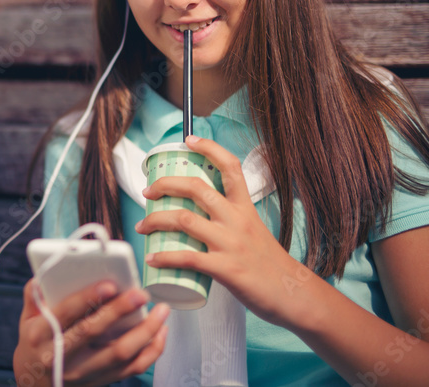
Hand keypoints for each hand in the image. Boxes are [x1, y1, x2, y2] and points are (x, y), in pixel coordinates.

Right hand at [13, 278, 168, 386]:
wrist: (35, 386)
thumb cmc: (34, 346)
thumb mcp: (26, 320)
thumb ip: (34, 296)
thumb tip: (46, 273)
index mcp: (40, 335)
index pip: (66, 314)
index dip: (88, 298)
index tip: (109, 284)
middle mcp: (61, 356)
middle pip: (95, 332)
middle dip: (121, 310)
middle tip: (141, 294)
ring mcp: (82, 372)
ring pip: (120, 354)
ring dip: (145, 332)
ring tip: (160, 311)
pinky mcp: (100, 381)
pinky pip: (131, 369)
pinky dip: (151, 351)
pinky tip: (160, 333)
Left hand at [136, 135, 308, 325]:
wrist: (295, 296)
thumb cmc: (271, 265)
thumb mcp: (254, 231)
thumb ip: (230, 221)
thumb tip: (200, 217)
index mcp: (245, 208)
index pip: (230, 168)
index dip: (210, 148)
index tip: (189, 140)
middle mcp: (237, 220)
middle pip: (196, 188)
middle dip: (165, 185)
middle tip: (147, 191)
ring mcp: (231, 243)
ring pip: (184, 219)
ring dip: (155, 220)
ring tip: (141, 227)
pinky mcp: (226, 269)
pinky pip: (187, 257)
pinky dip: (164, 257)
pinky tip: (151, 259)